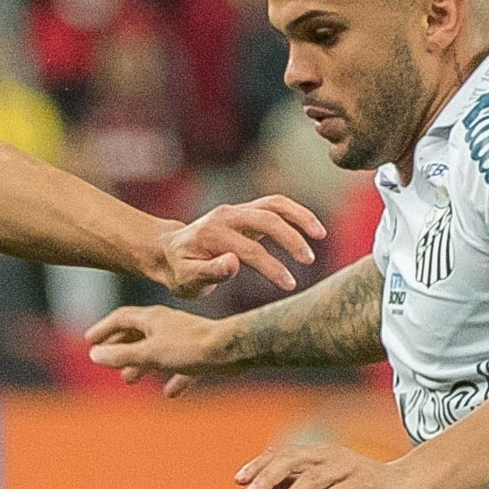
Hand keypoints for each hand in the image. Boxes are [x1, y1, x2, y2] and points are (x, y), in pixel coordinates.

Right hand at [84, 304, 225, 396]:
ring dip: (140, 364)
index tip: (90, 341)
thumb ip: (122, 355)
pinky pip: (181, 366)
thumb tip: (94, 355)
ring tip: (129, 379)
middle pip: (137, 333)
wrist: (232, 349)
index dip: (103, 329)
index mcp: (152, 318)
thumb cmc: (190, 347)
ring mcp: (183, 338)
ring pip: (156, 350)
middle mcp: (166, 324)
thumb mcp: (150, 353)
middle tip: (106, 361)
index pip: (121, 318)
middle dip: (120, 347)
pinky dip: (172, 378)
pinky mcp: (200, 353)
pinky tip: (170, 393)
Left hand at [152, 197, 325, 297]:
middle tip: (307, 261)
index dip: (272, 267)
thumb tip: (233, 263)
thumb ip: (208, 273)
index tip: (289, 284)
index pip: (249, 250)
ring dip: (300, 217)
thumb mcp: (186, 279)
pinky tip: (311, 229)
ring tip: (320, 235)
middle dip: (290, 239)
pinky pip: (275, 205)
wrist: (169, 252)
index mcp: (212, 234)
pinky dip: (295, 213)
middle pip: (266, 219)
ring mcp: (237, 210)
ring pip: (275, 204)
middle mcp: (226, 216)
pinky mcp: (246, 211)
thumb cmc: (179, 271)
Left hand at [236, 440, 427, 488]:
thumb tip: (263, 486)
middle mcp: (330, 456)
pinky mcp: (364, 484)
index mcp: (317, 454)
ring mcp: (348, 469)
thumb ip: (296, 484)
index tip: (238, 480)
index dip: (259, 465)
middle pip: (292, 460)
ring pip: (313, 478)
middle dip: (268, 476)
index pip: (282, 454)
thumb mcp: (322, 487)